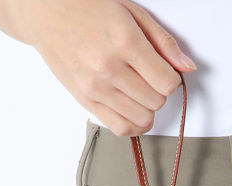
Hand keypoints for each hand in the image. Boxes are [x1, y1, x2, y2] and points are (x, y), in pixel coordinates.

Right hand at [21, 0, 196, 135]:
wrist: (45, 12)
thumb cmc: (87, 6)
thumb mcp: (131, 12)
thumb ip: (162, 41)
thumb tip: (187, 67)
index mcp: (124, 41)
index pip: (167, 82)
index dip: (171, 79)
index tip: (164, 71)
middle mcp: (109, 68)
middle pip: (155, 102)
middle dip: (159, 92)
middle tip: (149, 78)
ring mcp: (95, 87)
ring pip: (141, 119)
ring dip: (147, 109)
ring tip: (140, 93)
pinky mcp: (85, 100)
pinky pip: (120, 128)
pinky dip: (133, 125)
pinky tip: (132, 110)